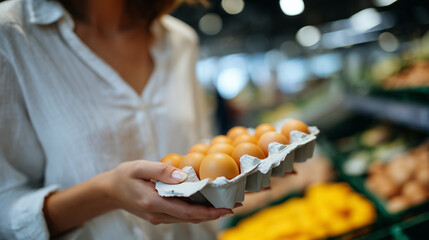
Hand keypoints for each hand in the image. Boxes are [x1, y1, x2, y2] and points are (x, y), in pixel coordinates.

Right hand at [104, 160, 233, 223]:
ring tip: (227, 204)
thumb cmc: (124, 175)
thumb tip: (184, 176)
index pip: (187, 211)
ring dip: (208, 213)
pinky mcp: (159, 215)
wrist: (109, 190)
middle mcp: (158, 214)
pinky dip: (197, 211)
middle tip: (236, 205)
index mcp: (154, 202)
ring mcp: (159, 217)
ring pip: (188, 218)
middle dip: (214, 213)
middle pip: (191, 218)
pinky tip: (207, 203)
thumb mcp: (139, 167)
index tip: (227, 209)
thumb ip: (161, 170)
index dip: (209, 212)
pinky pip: (182, 215)